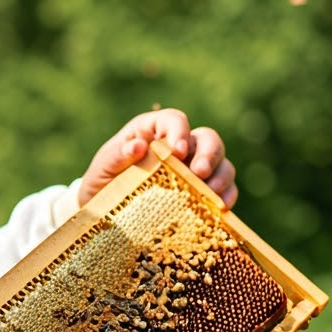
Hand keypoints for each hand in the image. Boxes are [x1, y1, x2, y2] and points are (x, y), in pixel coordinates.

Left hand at [77, 109, 236, 208]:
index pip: (175, 120)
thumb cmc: (103, 180)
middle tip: (200, 173)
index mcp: (154, 131)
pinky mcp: (201, 192)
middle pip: (207, 139)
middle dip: (209, 154)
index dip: (180, 131)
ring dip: (221, 176)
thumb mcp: (104, 167)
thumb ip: (118, 154)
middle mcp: (179, 146)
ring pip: (221, 162)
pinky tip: (222, 207)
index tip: (178, 151)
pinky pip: (224, 189)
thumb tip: (139, 145)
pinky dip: (227, 195)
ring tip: (211, 194)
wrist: (105, 211)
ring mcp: (193, 169)